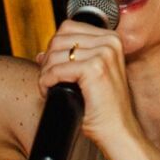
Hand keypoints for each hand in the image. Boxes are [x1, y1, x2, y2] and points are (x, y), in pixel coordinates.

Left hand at [35, 19, 135, 151]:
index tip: (53, 66)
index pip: (68, 27)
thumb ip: (70, 59)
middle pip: (60, 38)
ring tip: (48, 88)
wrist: (118, 131)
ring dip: (45, 73)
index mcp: (111, 38)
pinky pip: (56, 70)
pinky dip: (46, 82)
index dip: (54, 47)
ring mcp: (104, 54)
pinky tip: (50, 91)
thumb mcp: (90, 76)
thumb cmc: (105, 108)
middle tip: (48, 80)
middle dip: (48, 60)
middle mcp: (110, 42)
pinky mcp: (95, 69)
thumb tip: (42, 54)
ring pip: (55, 54)